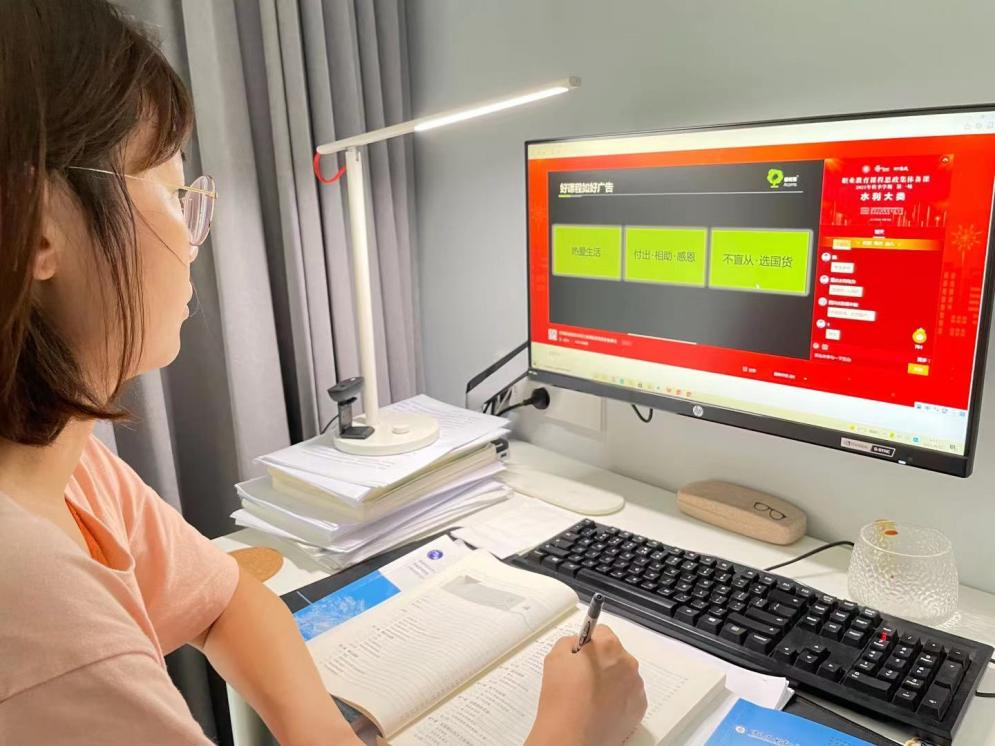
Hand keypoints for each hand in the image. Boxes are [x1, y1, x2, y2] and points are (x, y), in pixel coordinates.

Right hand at [526, 626, 646, 745]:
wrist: (571, 735)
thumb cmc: (562, 696)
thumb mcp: (555, 656)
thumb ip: (569, 642)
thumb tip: (579, 645)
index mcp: (609, 646)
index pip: (601, 632)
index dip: (588, 644)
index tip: (580, 655)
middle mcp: (628, 663)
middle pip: (614, 654)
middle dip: (601, 663)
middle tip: (582, 679)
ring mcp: (636, 687)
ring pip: (623, 676)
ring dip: (611, 681)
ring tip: (590, 698)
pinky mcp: (639, 709)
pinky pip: (629, 697)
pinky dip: (618, 700)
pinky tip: (601, 709)